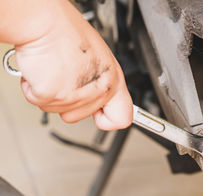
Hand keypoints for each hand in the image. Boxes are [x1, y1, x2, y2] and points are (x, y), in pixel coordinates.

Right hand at [14, 0, 131, 129]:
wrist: (45, 22)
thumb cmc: (69, 33)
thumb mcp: (99, 59)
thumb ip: (101, 81)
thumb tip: (99, 97)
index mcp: (113, 81)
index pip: (121, 118)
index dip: (107, 119)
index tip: (99, 115)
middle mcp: (98, 90)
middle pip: (79, 116)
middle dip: (68, 101)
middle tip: (65, 76)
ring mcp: (75, 95)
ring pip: (57, 110)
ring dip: (50, 93)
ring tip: (54, 69)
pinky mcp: (52, 95)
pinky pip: (38, 100)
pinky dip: (33, 87)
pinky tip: (42, 69)